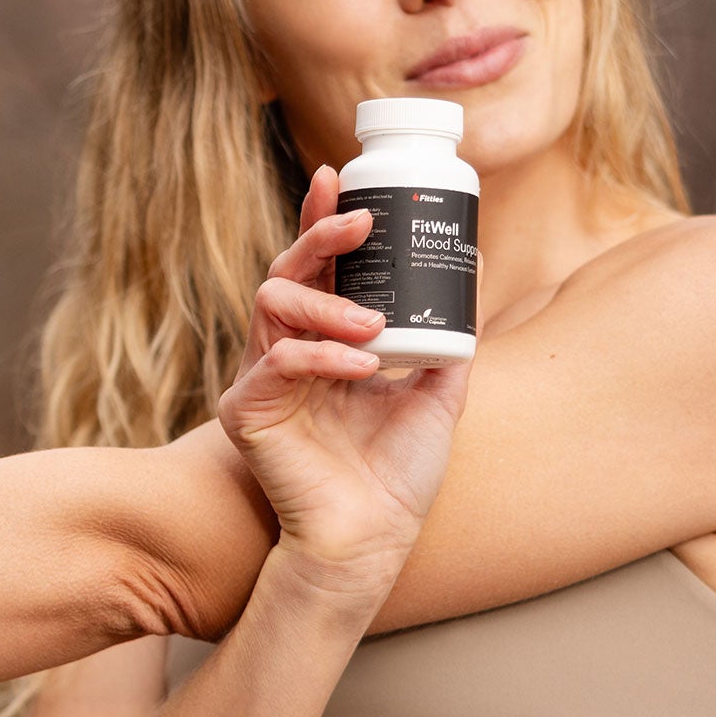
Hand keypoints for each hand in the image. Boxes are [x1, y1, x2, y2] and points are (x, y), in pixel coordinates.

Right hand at [218, 164, 470, 586]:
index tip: (339, 176)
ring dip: (328, 304)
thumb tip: (469, 287)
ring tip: (375, 327)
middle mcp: (286, 350)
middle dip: (319, 236)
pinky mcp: (246, 411)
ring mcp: (261, 379)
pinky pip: (276, 363)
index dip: (321, 219)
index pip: (317, 267)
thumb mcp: (436, 397)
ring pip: (273, 304)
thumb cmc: (394, 475)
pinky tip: (362, 366)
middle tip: (360, 223)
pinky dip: (321, 357)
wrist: (372, 540)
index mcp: (324, 341)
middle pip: (286, 271)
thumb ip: (446, 345)